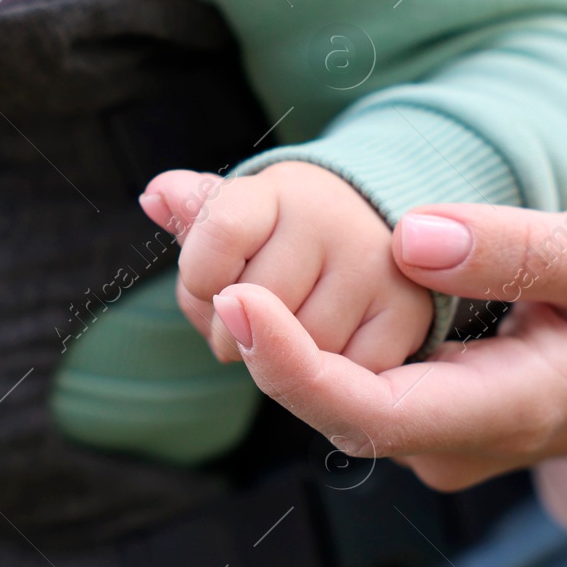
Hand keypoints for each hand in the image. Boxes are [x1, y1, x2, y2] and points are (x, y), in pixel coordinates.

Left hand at [140, 162, 433, 372]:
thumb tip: (157, 196)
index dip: (200, 275)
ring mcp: (377, 266)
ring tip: (288, 330)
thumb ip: (199, 216)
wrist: (373, 239)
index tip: (208, 287)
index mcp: (281, 190)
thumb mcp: (239, 219)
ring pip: (296, 352)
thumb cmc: (284, 237)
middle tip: (249, 317)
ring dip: (279, 359)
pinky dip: (325, 375)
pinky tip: (327, 344)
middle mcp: (336, 219)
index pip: (221, 230)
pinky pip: (341, 376)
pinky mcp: (409, 312)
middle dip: (234, 330)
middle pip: (252, 308)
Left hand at [210, 203, 566, 489]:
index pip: (377, 415)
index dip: (299, 368)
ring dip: (267, 332)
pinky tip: (251, 270)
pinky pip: (338, 376)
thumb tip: (409, 237)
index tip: (240, 301)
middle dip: (262, 341)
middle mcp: (451, 442)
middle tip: (204, 255)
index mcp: (508, 412)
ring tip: (210, 247)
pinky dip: (294, 328)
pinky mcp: (411, 410)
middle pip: (332, 408)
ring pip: (327, 393)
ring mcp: (427, 435)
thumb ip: (523, 248)